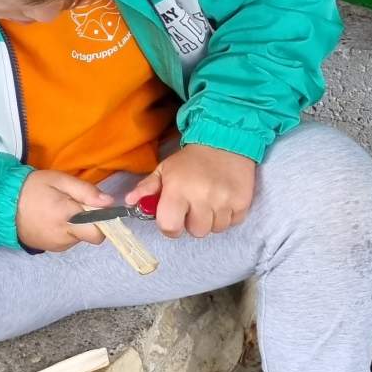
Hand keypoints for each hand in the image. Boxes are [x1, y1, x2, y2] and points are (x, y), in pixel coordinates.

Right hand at [16, 169, 113, 251]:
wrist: (2, 205)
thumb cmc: (32, 188)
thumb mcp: (59, 180)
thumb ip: (86, 191)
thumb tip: (109, 203)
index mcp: (68, 217)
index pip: (99, 232)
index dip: (104, 221)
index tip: (98, 209)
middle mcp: (64, 236)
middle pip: (91, 235)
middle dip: (90, 223)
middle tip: (76, 207)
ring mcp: (56, 245)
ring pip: (78, 237)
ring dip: (76, 226)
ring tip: (59, 210)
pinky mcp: (49, 248)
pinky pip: (67, 241)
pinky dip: (66, 231)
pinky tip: (53, 219)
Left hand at [125, 145, 255, 238]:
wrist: (225, 140)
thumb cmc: (190, 160)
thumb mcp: (164, 169)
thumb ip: (147, 187)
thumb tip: (129, 201)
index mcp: (178, 189)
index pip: (170, 227)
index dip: (170, 226)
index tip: (174, 218)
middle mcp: (202, 196)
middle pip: (196, 232)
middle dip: (193, 222)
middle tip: (194, 205)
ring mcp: (224, 200)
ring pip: (215, 229)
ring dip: (211, 219)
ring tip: (210, 201)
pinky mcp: (243, 202)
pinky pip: (233, 223)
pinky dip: (228, 215)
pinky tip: (223, 200)